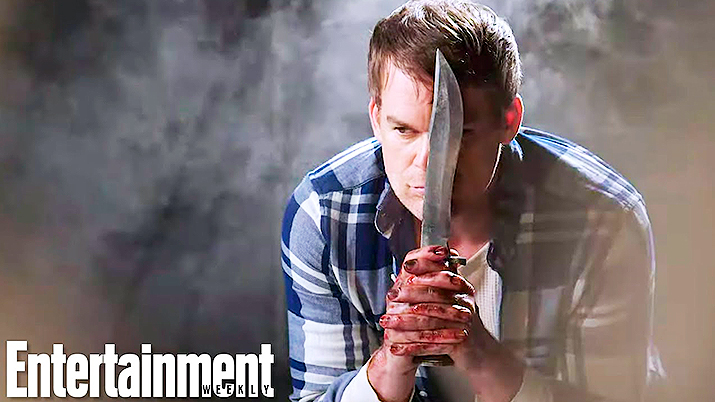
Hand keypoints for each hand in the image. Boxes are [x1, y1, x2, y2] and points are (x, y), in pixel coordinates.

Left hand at [374, 244, 525, 401]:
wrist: (481, 355)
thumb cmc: (462, 327)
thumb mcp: (452, 301)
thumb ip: (437, 285)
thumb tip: (412, 268)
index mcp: (463, 290)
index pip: (443, 273)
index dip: (425, 268)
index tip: (406, 266)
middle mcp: (465, 303)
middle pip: (435, 295)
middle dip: (409, 294)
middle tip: (391, 296)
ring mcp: (463, 322)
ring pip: (429, 319)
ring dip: (404, 322)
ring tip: (387, 322)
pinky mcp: (460, 341)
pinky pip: (431, 343)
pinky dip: (411, 346)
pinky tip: (397, 347)